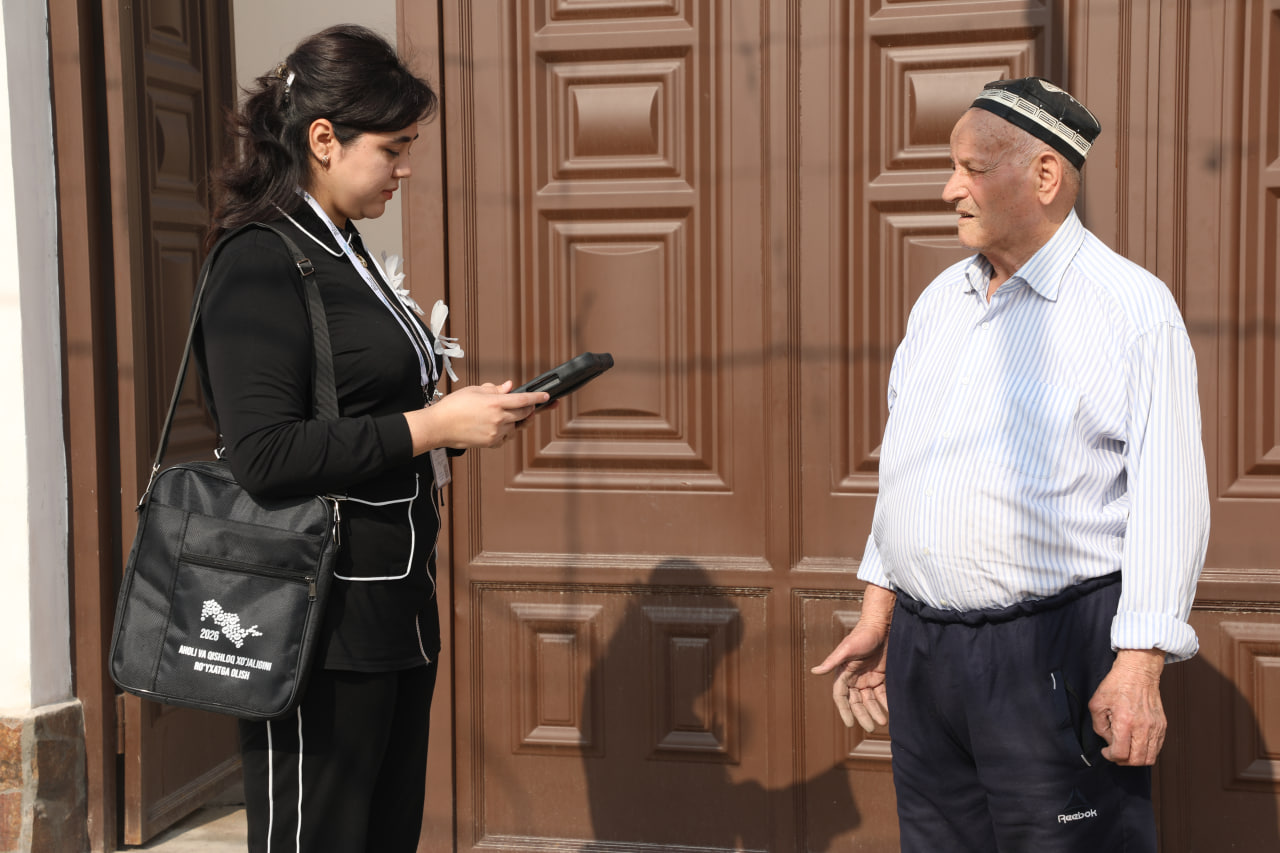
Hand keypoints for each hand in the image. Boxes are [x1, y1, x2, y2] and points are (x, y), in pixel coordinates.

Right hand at [406, 381, 548, 451]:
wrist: (439, 427)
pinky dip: (507, 431)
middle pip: (524, 414)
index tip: (546, 397)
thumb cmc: (453, 407)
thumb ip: (495, 389)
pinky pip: (507, 437)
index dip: (537, 398)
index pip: (523, 400)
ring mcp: (496, 433)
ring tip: (508, 414)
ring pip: (516, 426)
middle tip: (531, 405)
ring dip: (517, 420)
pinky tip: (499, 426)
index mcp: (495, 403)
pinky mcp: (491, 443)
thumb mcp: (474, 390)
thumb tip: (509, 387)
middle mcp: (498, 419)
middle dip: (529, 408)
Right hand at [809, 584, 894, 731]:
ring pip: (870, 700)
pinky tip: (891, 711)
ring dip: (875, 711)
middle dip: (863, 715)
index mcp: (844, 674)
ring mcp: (868, 677)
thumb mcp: (846, 649)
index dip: (844, 710)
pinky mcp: (881, 676)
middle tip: (871, 727)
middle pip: (857, 702)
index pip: (841, 697)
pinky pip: (882, 693)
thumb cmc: (861, 635)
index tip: (849, 724)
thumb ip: (832, 662)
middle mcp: (855, 678)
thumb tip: (814, 671)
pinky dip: (885, 702)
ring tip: (882, 722)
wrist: (882, 625)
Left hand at [1088, 648, 1165, 765]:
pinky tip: (1136, 743)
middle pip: (1137, 761)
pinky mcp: (1162, 725)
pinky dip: (1147, 751)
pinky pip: (1157, 748)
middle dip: (1123, 761)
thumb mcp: (1097, 704)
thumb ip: (1099, 727)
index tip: (1106, 751)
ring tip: (1126, 750)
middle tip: (1115, 753)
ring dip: (1136, 759)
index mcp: (1125, 722)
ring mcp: (1155, 727)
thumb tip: (1108, 742)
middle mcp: (1143, 727)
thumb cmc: (1116, 685)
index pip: (1121, 754)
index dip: (1110, 756)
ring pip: (1150, 758)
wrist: (1138, 671)